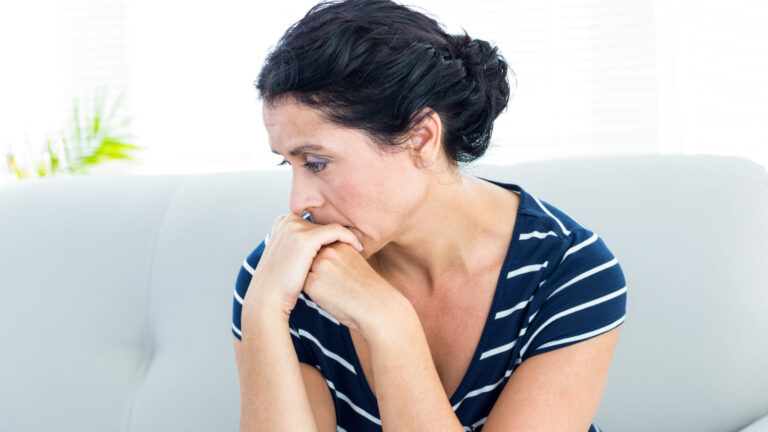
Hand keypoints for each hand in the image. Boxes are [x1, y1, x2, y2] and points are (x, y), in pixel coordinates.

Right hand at [242, 213, 363, 319]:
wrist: (268, 299)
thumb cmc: (280, 284)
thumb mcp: (287, 258)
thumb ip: (299, 247)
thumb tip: (317, 246)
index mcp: (282, 222)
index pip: (313, 225)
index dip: (328, 237)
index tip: (342, 247)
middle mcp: (288, 220)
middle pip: (321, 226)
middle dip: (336, 239)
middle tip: (353, 250)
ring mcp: (295, 228)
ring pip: (330, 229)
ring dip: (345, 239)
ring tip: (356, 251)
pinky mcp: (306, 238)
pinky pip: (337, 231)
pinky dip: (350, 238)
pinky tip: (358, 249)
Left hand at [302, 241, 408, 335]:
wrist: (378, 307)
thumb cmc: (369, 291)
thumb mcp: (356, 264)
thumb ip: (339, 259)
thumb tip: (321, 263)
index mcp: (341, 244)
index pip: (320, 249)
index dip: (325, 264)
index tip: (337, 276)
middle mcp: (329, 251)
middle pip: (309, 258)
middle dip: (314, 270)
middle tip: (331, 284)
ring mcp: (319, 266)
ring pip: (302, 271)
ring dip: (310, 281)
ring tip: (330, 291)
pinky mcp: (312, 283)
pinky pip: (301, 286)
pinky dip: (310, 293)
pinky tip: (326, 299)